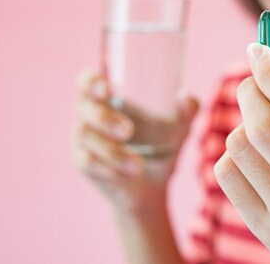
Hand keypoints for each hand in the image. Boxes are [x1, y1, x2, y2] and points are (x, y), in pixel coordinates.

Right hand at [71, 70, 198, 214]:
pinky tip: (127, 174)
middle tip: (128, 131)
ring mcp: (82, 138)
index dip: (91, 81)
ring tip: (139, 166)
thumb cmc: (161, 146)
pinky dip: (107, 168)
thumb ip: (187, 112)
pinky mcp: (81, 162)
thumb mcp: (178, 129)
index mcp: (107, 97)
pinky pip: (86, 161)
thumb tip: (188, 101)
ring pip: (84, 135)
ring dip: (112, 151)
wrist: (152, 187)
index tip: (109, 89)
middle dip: (104, 118)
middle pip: (83, 106)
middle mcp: (89, 113)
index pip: (88, 81)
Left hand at [214, 35, 269, 263]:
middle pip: (266, 129)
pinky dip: (233, 151)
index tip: (257, 49)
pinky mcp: (268, 233)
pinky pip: (226, 173)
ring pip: (240, 148)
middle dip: (250, 91)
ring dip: (242, 123)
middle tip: (252, 81)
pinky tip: (253, 156)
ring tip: (259, 126)